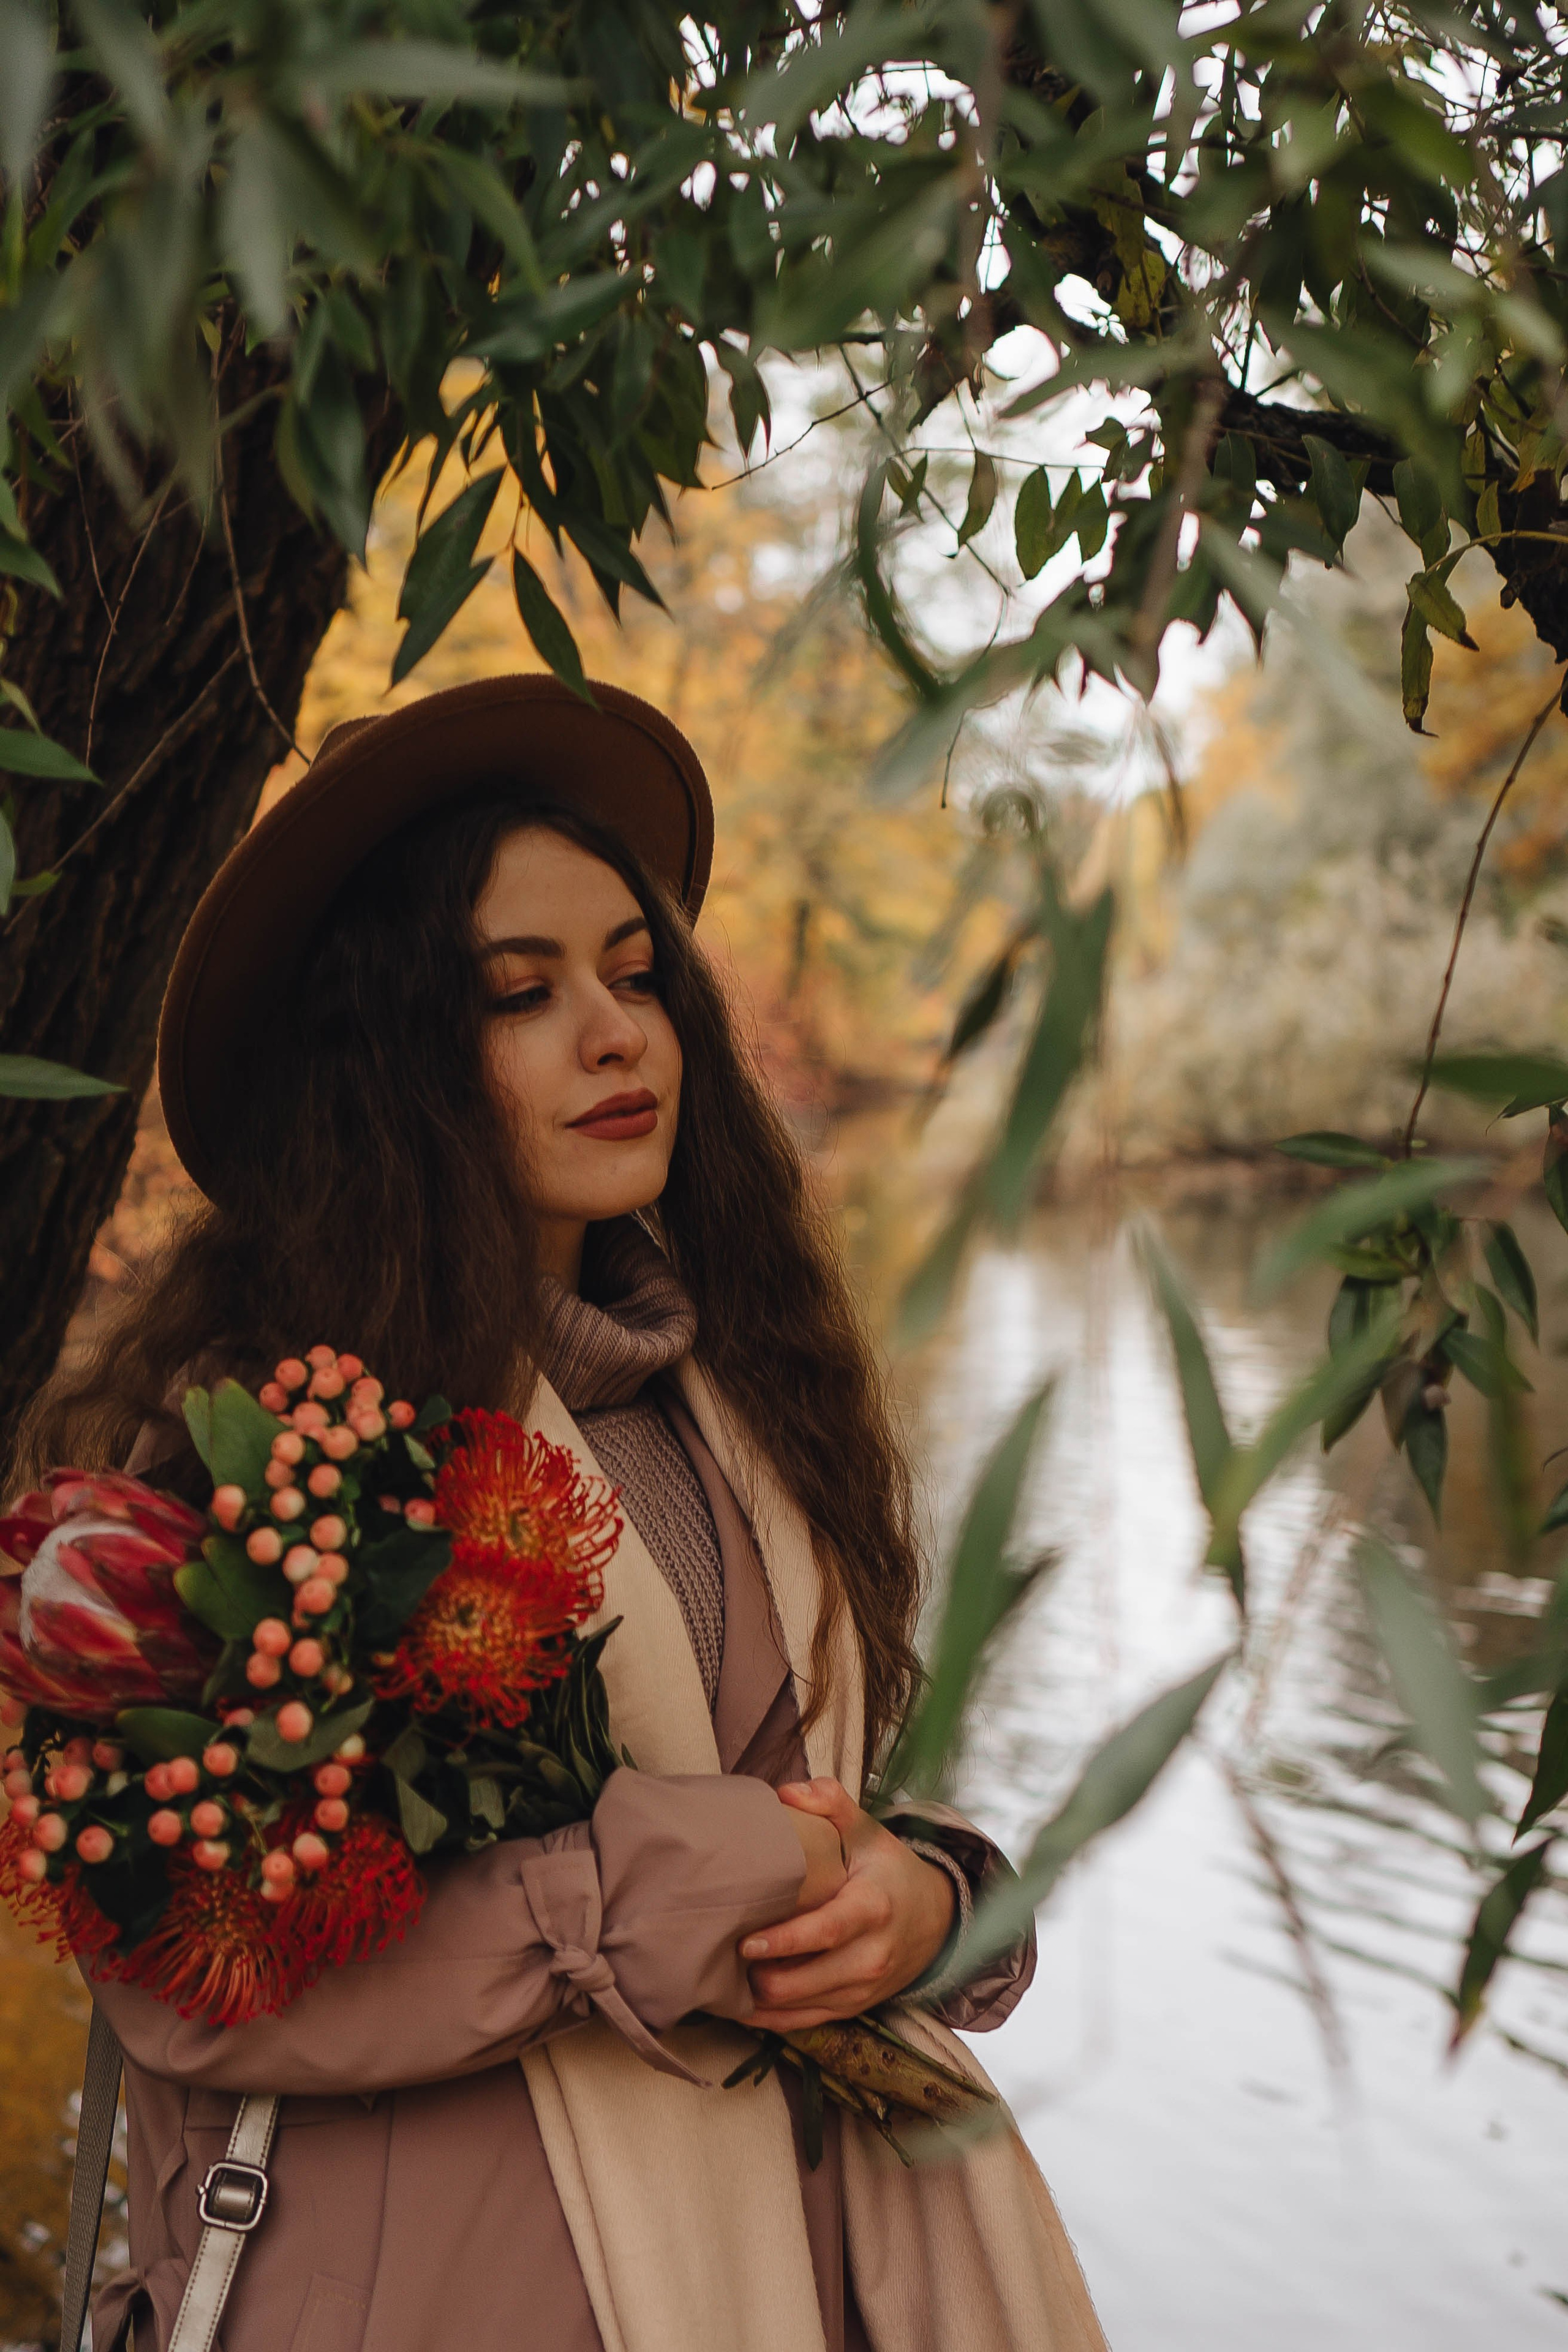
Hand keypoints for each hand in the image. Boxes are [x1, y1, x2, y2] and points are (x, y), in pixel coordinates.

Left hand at [739, 1777, 956, 2030]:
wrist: (935, 1919)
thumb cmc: (888, 1871)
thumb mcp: (868, 1832)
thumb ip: (831, 1803)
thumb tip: (787, 1793)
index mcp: (872, 1909)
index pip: (826, 1932)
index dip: (784, 1941)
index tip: (745, 1942)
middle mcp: (870, 1957)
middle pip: (806, 1980)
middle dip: (760, 1978)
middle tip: (720, 1959)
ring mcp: (862, 1989)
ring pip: (801, 2009)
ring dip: (760, 2000)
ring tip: (721, 1979)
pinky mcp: (853, 2008)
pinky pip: (805, 2023)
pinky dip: (771, 2019)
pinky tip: (740, 2005)